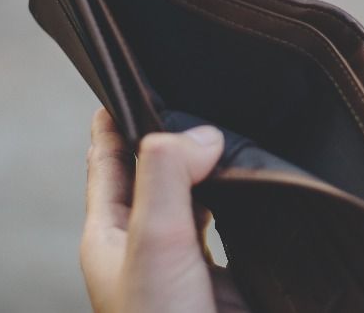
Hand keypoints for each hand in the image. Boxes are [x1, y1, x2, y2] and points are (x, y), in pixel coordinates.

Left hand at [80, 109, 248, 312]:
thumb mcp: (154, 240)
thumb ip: (168, 177)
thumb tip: (203, 135)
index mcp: (110, 236)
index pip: (106, 162)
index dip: (113, 122)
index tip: (124, 82)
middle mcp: (145, 248)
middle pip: (153, 177)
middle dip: (170, 140)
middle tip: (191, 100)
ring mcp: (184, 264)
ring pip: (196, 202)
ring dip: (210, 173)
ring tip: (228, 139)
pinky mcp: (222, 281)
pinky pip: (232, 232)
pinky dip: (243, 210)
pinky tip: (257, 198)